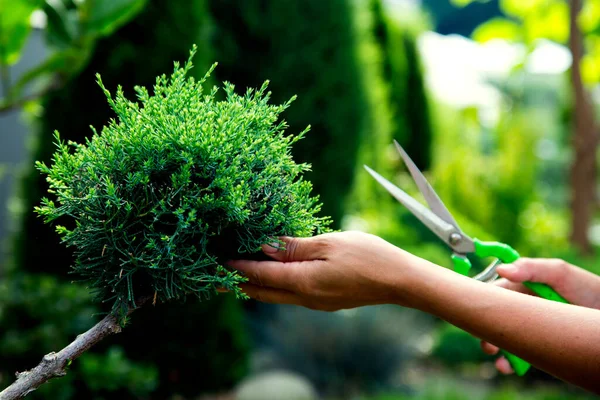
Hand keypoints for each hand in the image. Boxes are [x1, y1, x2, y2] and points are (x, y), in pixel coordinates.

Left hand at [226, 231, 421, 310]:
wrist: (399, 281)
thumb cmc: (368, 257)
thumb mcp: (329, 244)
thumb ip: (294, 247)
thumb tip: (264, 246)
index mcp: (303, 282)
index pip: (261, 275)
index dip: (238, 267)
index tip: (218, 261)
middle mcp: (304, 298)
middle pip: (262, 292)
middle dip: (238, 283)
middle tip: (215, 279)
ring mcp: (315, 302)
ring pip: (275, 295)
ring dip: (255, 285)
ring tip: (238, 276)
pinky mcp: (324, 300)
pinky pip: (290, 294)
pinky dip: (274, 285)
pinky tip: (274, 276)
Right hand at [480, 258, 599, 373]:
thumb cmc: (585, 287)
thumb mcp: (558, 272)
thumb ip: (531, 268)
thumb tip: (501, 270)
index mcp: (519, 288)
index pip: (493, 295)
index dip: (482, 305)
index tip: (476, 316)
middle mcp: (521, 308)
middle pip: (494, 320)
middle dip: (486, 333)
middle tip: (488, 345)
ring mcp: (529, 327)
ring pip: (504, 339)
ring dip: (498, 350)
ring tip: (500, 360)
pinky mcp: (540, 345)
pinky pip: (520, 354)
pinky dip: (511, 362)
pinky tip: (510, 367)